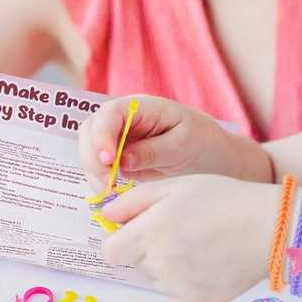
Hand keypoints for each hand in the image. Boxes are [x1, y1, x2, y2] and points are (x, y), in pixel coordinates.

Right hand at [78, 95, 245, 190]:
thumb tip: (121, 161)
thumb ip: (152, 152)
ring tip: (111, 194)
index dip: (102, 136)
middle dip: (93, 159)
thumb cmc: (202, 143)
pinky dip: (99, 182)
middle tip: (108, 187)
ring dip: (93, 173)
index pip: (110, 114)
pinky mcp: (117, 158)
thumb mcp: (182, 146)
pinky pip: (97, 168)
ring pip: (89, 150)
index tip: (109, 161)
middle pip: (90, 131)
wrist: (213, 158)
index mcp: (142, 107)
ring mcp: (117, 138)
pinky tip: (113, 195)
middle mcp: (124, 119)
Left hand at [100, 175, 279, 301]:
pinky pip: (175, 293)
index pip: (110, 251)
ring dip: (166, 264)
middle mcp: (159, 262)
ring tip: (199, 244)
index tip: (136, 231)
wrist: (271, 229)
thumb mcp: (176, 186)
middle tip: (179, 231)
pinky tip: (208, 262)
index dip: (120, 240)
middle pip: (134, 263)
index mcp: (150, 231)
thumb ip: (133, 201)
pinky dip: (184, 281)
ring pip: (155, 278)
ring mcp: (177, 286)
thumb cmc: (223, 199)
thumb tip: (104, 216)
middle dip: (146, 248)